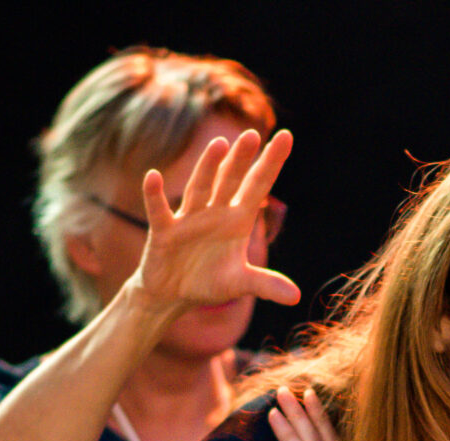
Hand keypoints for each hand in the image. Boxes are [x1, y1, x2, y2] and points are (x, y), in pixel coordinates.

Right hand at [132, 128, 300, 313]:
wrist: (173, 294)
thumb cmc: (209, 282)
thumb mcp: (239, 284)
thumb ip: (265, 285)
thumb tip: (296, 297)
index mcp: (238, 220)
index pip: (258, 185)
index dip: (271, 162)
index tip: (286, 135)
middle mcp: (215, 212)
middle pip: (230, 181)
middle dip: (241, 159)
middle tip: (252, 134)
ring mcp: (189, 218)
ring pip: (200, 188)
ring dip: (208, 168)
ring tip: (219, 145)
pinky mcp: (164, 231)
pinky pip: (159, 210)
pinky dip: (155, 195)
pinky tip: (153, 177)